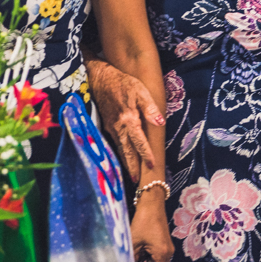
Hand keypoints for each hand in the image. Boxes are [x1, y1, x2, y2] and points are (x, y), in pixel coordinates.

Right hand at [85, 54, 164, 182]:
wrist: (100, 79)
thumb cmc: (124, 83)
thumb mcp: (140, 90)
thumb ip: (150, 107)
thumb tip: (160, 123)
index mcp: (129, 120)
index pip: (139, 142)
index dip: (146, 154)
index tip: (151, 166)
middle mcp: (118, 128)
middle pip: (126, 151)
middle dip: (132, 166)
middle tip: (137, 182)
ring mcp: (110, 127)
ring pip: (119, 148)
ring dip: (125, 161)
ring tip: (130, 174)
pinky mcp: (106, 125)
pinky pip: (114, 142)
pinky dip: (118, 152)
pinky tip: (121, 157)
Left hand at [132, 195, 173, 261]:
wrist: (152, 203)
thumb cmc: (144, 220)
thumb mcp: (134, 242)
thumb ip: (132, 258)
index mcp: (163, 254)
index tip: (135, 260)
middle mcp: (168, 252)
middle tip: (133, 256)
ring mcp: (167, 247)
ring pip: (154, 260)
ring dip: (144, 260)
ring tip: (135, 250)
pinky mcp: (164, 242)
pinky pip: (155, 254)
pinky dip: (146, 254)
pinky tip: (138, 249)